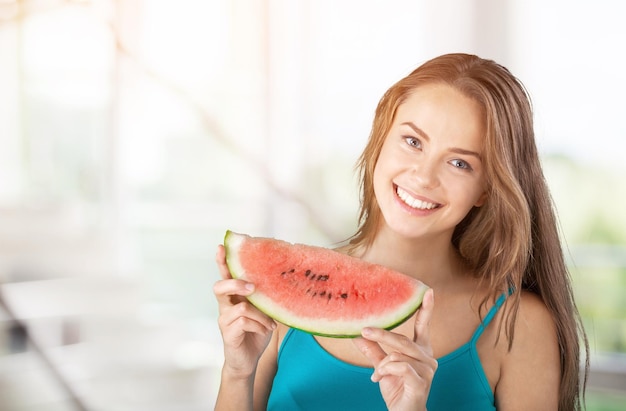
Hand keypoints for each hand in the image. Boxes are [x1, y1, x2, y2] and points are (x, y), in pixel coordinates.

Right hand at [213, 245, 275, 378]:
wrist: (249, 360)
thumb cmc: (257, 332)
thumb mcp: (263, 311)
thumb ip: (264, 297)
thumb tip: (279, 280)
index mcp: (234, 296)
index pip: (226, 275)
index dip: (222, 261)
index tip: (222, 246)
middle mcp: (225, 305)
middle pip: (220, 286)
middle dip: (235, 283)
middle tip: (251, 287)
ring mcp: (224, 319)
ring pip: (240, 306)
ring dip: (260, 314)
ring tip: (270, 322)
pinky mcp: (228, 333)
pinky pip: (244, 322)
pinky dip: (259, 325)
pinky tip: (266, 330)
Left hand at [353, 289, 435, 410]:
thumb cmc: (397, 389)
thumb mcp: (382, 366)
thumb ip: (373, 349)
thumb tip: (356, 333)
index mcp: (421, 350)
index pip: (424, 326)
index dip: (426, 308)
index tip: (428, 291)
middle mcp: (427, 358)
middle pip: (403, 339)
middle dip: (382, 334)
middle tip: (364, 330)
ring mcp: (427, 371)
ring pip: (399, 354)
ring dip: (383, 362)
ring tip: (376, 371)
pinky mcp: (421, 382)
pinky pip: (401, 367)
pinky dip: (386, 370)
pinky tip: (378, 378)